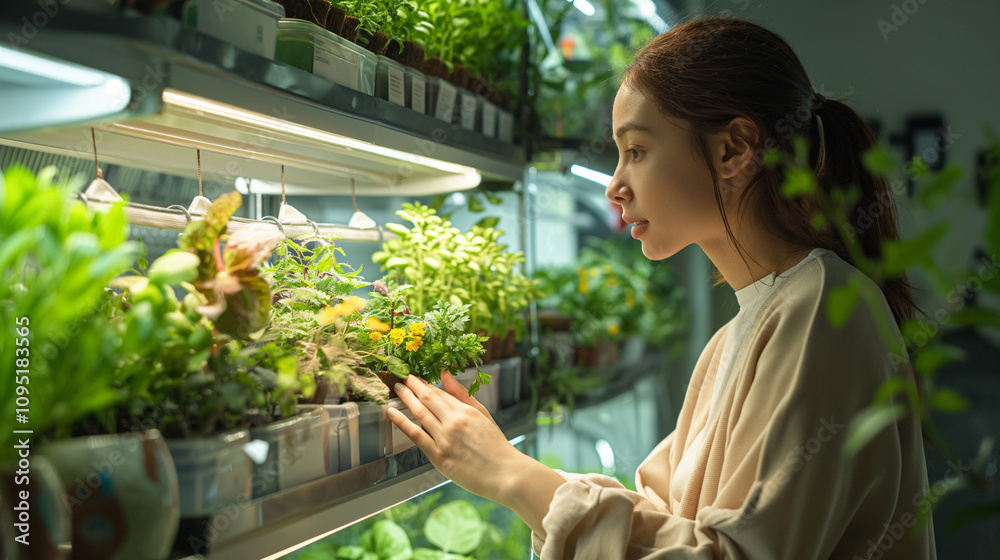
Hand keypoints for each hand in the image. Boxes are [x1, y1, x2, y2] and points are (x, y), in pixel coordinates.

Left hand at [389, 374, 521, 502]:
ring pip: (419, 413)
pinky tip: (391, 413)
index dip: (425, 384)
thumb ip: (463, 395)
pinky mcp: (438, 457)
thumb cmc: (496, 446)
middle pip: (427, 399)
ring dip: (405, 398)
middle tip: (401, 377)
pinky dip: (401, 422)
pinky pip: (415, 436)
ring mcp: (445, 440)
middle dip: (412, 386)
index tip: (415, 378)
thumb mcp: (483, 415)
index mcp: (466, 411)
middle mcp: (454, 422)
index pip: (440, 393)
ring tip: (396, 389)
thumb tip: (445, 374)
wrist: (505, 474)